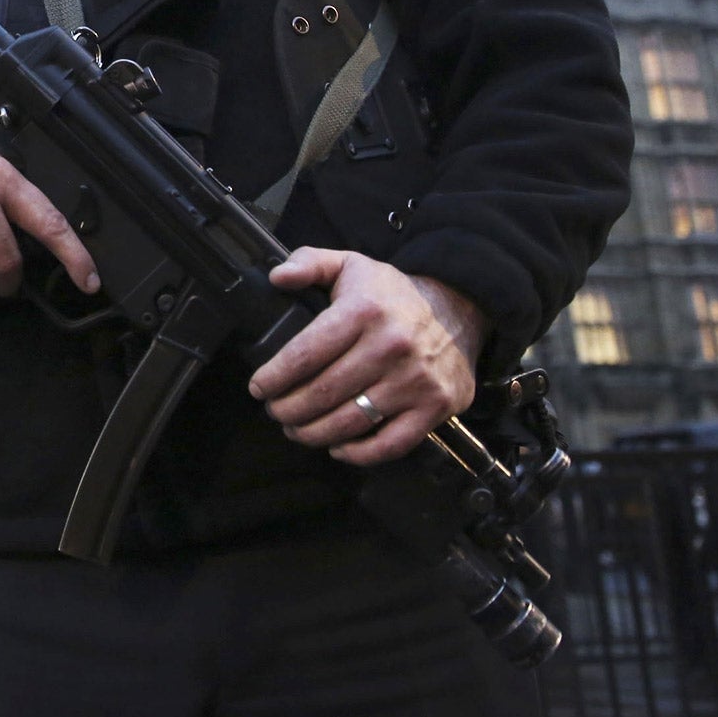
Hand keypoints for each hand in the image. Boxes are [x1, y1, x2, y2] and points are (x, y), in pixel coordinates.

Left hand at [247, 247, 487, 465]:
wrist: (459, 307)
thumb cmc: (393, 293)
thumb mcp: (350, 264)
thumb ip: (309, 263)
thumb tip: (277, 277)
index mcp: (364, 311)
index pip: (306, 353)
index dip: (275, 376)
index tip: (258, 388)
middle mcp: (391, 346)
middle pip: (324, 393)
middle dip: (288, 409)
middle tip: (275, 411)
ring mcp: (415, 381)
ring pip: (351, 422)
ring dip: (314, 433)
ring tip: (296, 429)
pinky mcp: (434, 406)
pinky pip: (391, 444)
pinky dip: (358, 454)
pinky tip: (337, 448)